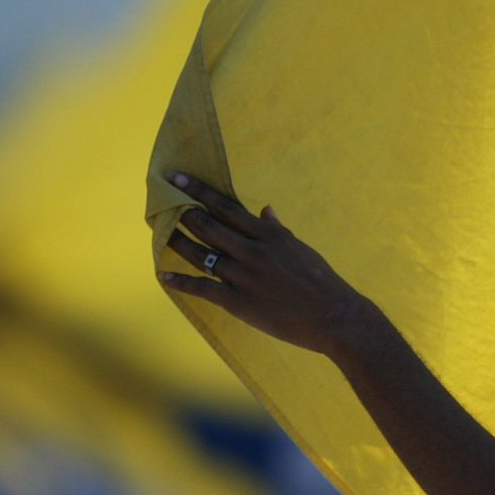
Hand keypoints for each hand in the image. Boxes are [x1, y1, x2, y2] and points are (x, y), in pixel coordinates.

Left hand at [159, 172, 378, 357]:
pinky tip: (164, 275)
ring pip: (200, 254)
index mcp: (269, 235)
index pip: (227, 207)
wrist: (334, 316)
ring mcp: (244, 276)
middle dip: (181, 210)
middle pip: (208, 225)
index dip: (200, 191)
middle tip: (161, 200)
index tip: (179, 178)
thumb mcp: (301, 249)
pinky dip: (181, 281)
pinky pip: (202, 288)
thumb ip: (278, 230)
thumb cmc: (321, 282)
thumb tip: (264, 210)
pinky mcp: (238, 301)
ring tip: (160, 231)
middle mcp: (253, 251)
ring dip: (177, 241)